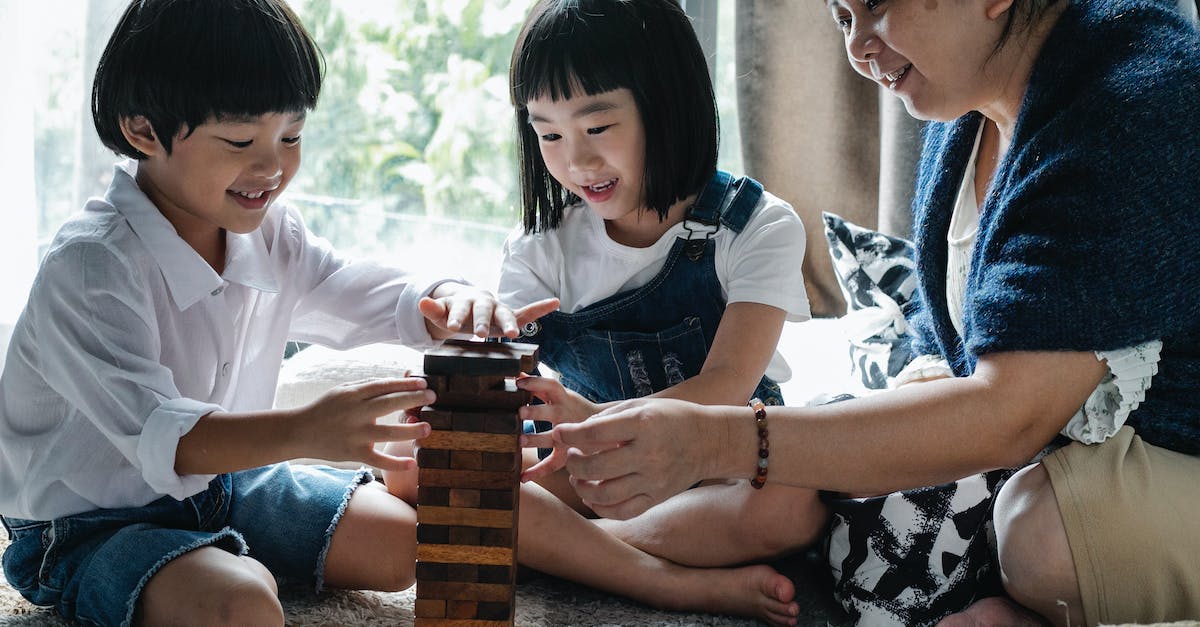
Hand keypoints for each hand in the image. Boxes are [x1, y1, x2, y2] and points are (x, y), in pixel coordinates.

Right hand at [294, 377, 433, 472]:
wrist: (298, 432)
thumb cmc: (325, 408)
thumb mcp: (343, 390)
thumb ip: (369, 384)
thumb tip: (400, 378)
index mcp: (352, 394)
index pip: (383, 386)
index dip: (405, 384)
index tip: (424, 383)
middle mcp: (355, 413)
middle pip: (388, 404)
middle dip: (413, 400)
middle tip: (433, 397)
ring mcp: (355, 435)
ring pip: (387, 432)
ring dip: (409, 430)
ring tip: (427, 428)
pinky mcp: (353, 453)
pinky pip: (377, 460)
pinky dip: (395, 464)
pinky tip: (412, 463)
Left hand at [421, 283, 557, 338]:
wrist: (469, 305)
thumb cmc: (454, 313)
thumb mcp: (442, 313)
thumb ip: (433, 309)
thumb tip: (421, 302)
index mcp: (466, 302)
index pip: (460, 310)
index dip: (457, 318)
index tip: (454, 328)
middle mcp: (484, 303)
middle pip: (484, 312)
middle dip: (483, 322)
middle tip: (481, 334)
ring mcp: (498, 309)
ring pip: (505, 315)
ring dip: (510, 323)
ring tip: (513, 333)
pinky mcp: (509, 316)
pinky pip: (526, 312)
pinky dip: (540, 307)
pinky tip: (553, 302)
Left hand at [516, 375, 601, 481]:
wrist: (607, 428)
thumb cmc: (575, 408)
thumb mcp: (562, 394)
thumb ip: (540, 386)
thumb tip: (519, 373)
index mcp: (564, 398)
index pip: (550, 386)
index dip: (535, 382)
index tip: (518, 382)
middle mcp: (565, 415)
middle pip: (551, 412)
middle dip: (535, 412)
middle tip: (520, 412)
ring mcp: (567, 435)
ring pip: (551, 438)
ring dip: (535, 439)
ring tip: (519, 442)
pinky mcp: (567, 452)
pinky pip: (553, 464)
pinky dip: (538, 472)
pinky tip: (522, 477)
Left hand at [540, 397, 714, 518]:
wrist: (710, 440)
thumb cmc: (671, 418)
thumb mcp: (641, 405)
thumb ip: (607, 418)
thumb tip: (574, 433)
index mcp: (643, 424)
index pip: (593, 433)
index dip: (569, 435)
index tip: (560, 433)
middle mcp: (649, 454)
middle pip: (595, 468)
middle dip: (573, 462)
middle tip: (572, 456)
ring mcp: (654, 480)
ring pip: (605, 495)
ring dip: (582, 487)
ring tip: (578, 477)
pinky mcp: (657, 497)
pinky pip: (622, 512)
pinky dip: (600, 507)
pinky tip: (593, 495)